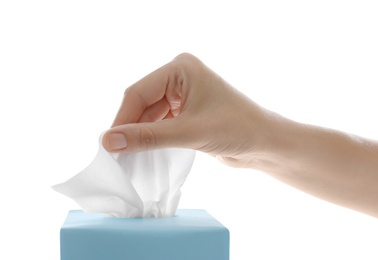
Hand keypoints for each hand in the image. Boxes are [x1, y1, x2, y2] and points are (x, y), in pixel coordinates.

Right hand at [102, 53, 271, 167]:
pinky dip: (151, 138)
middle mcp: (179, 77)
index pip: (139, 92)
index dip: (122, 119)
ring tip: (127, 156)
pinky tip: (143, 152)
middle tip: (115, 153)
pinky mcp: (186, 112)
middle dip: (130, 127)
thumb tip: (109, 141)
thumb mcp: (189, 132)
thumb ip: (148, 137)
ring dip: (140, 134)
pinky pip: (159, 123)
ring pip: (149, 115)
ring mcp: (182, 95)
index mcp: (181, 68)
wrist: (264, 143)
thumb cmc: (237, 129)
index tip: (108, 145)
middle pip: (142, 103)